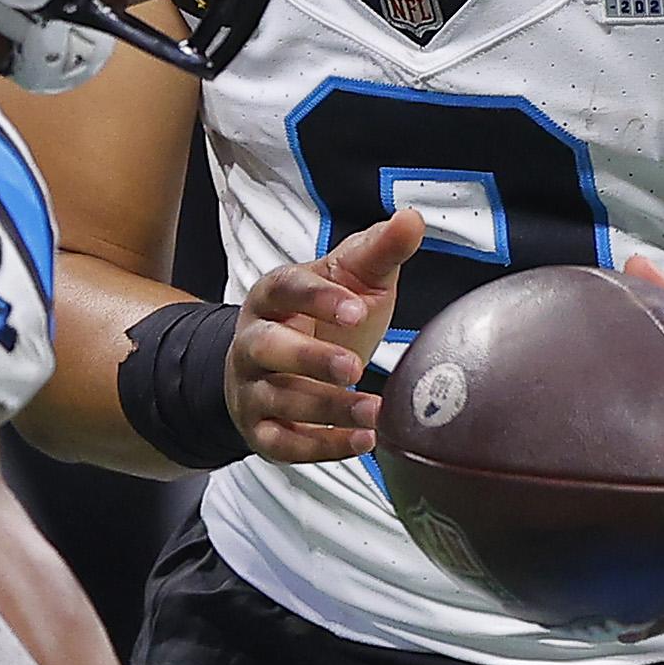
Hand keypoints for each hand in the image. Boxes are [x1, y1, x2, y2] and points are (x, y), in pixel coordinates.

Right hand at [224, 213, 421, 462]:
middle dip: (309, 359)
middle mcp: (252, 341)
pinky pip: (283, 444)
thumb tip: (411, 218)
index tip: (356, 308)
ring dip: (326, 409)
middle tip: (354, 368)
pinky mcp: (261, 429)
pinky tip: (362, 442)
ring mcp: (252, 388)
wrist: (277, 369)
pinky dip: (321, 447)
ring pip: (277, 399)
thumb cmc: (321, 319)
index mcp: (272, 297)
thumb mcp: (351, 280)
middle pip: (267, 349)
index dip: (316, 298)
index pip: (285, 289)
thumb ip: (379, 250)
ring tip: (374, 411)